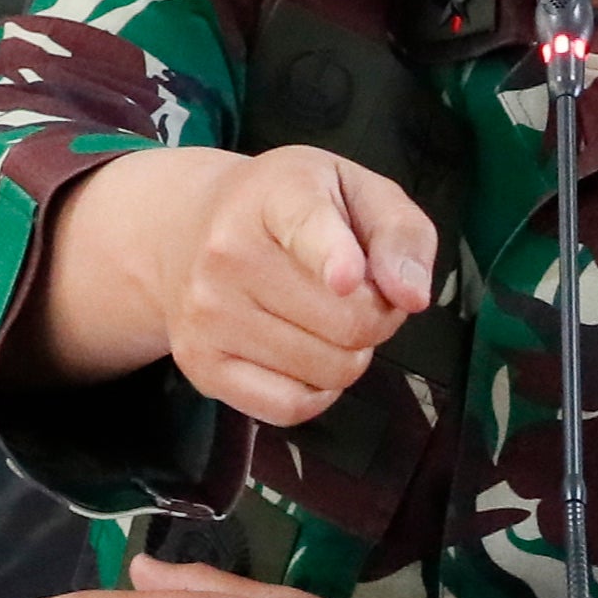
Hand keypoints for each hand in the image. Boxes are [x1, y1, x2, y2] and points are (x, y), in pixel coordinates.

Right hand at [45, 146, 437, 426]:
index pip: (307, 228)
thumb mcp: (353, 189)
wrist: (187, 228)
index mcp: (274, 196)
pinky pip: (291, 407)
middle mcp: (228, 255)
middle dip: (376, 316)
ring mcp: (208, 315)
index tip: (346, 276)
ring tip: (324, 318)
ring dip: (348, 354)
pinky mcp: (201, 365)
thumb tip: (410, 295)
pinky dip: (316, 392)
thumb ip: (400, 233)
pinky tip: (305, 356)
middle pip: (351, 323)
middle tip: (357, 295)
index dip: (334, 257)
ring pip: (330, 371)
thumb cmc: (283, 210)